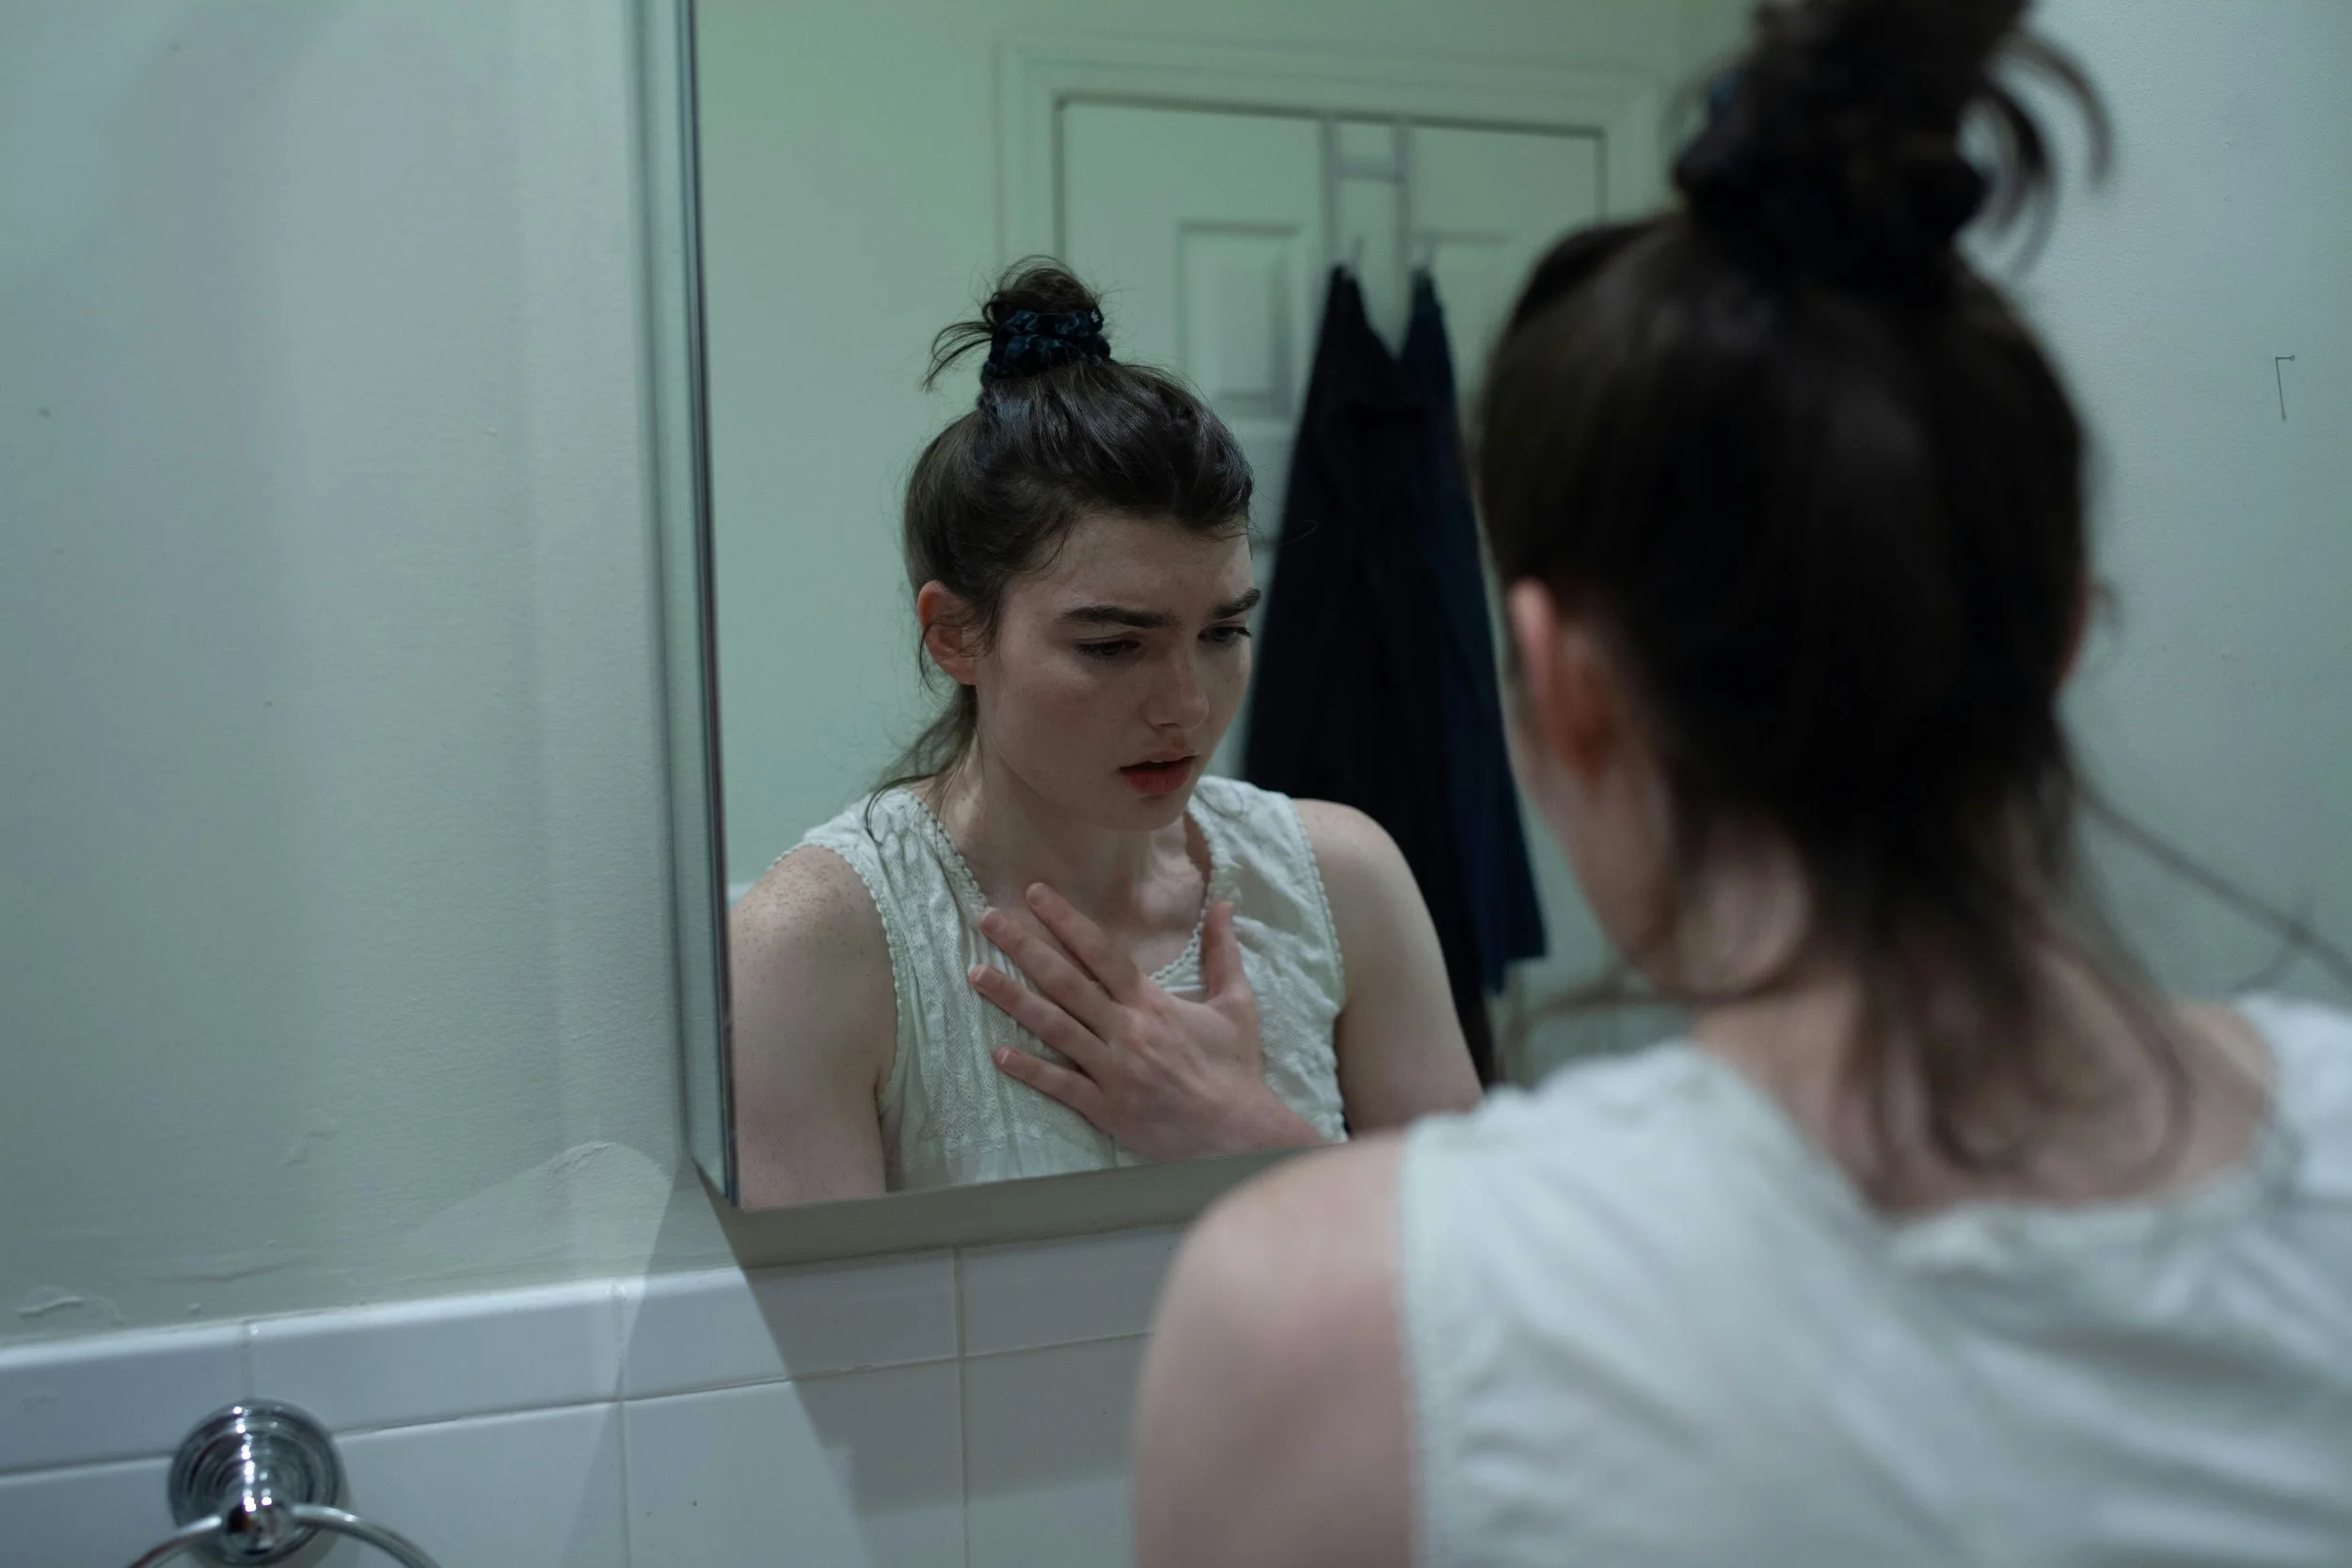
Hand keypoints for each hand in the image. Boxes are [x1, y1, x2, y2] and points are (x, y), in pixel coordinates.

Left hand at [967, 884, 1324, 1161]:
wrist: (1239, 1133)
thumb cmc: (1235, 1068)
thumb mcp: (1236, 1003)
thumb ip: (1223, 952)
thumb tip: (1222, 904)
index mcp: (1151, 1003)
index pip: (1100, 952)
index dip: (1065, 921)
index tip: (1034, 894)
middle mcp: (1126, 1030)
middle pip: (1065, 981)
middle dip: (1024, 947)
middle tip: (987, 919)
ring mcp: (1112, 1070)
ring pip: (1053, 1027)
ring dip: (1011, 999)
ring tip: (976, 974)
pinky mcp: (1106, 1108)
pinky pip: (1060, 1085)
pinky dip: (1029, 1069)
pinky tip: (998, 1053)